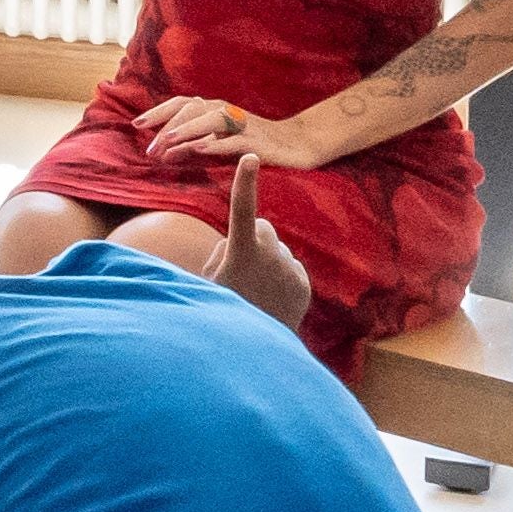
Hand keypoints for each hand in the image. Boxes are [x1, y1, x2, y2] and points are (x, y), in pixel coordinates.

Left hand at [136, 94, 312, 170]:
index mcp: (215, 109)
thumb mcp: (220, 141)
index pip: (181, 104)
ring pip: (210, 119)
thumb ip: (192, 142)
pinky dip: (215, 142)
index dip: (158, 111)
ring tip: (167, 143)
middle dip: (168, 127)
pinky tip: (199, 148)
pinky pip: (233, 140)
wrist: (298, 144)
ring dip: (186, 130)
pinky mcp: (257, 141)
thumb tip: (162, 150)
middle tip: (150, 150)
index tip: (136, 124)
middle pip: (192, 108)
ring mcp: (242, 125)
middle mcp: (226, 112)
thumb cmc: (253, 142)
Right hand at [209, 157, 315, 332]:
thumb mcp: (209, 280)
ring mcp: (289, 269)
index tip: (251, 158)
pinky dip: (279, 277)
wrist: (250, 353)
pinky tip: (269, 300)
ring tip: (254, 291)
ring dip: (266, 259)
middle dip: (253, 237)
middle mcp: (269, 256)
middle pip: (263, 227)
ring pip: (276, 249)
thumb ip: (223, 253)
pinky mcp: (303, 284)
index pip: (241, 209)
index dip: (244, 182)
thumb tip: (239, 243)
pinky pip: (289, 267)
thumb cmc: (220, 312)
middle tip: (239, 267)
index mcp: (240, 252)